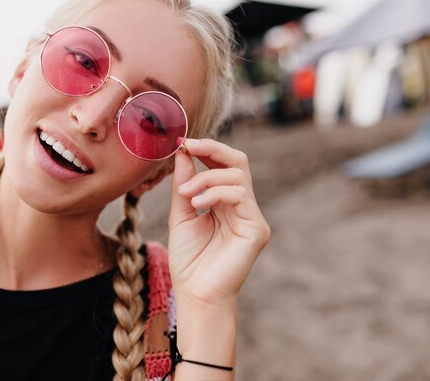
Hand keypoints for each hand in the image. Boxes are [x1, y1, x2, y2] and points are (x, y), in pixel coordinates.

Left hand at [168, 138, 270, 308]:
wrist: (195, 293)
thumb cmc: (188, 260)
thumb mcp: (180, 216)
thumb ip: (183, 186)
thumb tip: (183, 153)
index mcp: (225, 203)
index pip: (223, 166)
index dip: (206, 150)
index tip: (182, 143)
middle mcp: (242, 207)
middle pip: (238, 162)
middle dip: (212, 149)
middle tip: (188, 146)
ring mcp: (252, 217)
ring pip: (237, 176)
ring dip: (205, 178)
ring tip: (186, 195)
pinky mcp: (257, 229)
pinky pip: (240, 195)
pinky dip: (215, 193)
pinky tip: (196, 204)